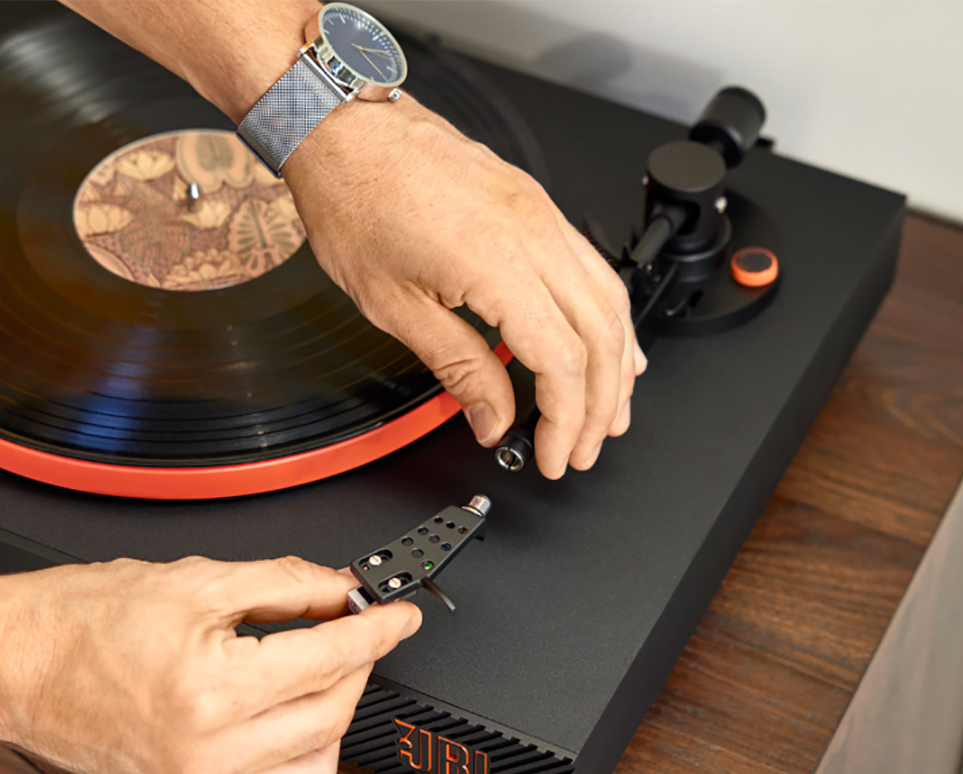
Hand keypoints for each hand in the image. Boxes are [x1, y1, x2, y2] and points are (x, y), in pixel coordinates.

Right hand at [0, 557, 419, 773]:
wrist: (15, 661)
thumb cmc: (82, 620)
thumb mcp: (195, 581)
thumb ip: (284, 584)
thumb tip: (339, 588)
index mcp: (210, 691)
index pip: (330, 660)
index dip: (377, 629)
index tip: (398, 615)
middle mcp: (205, 753)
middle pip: (331, 714)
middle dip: (357, 664)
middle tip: (354, 625)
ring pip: (313, 769)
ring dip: (334, 718)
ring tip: (322, 672)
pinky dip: (297, 759)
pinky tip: (290, 719)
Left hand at [284, 97, 645, 478]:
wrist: (345, 128)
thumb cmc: (355, 199)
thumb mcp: (393, 304)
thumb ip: (457, 368)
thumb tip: (491, 419)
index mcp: (497, 262)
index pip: (562, 362)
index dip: (565, 421)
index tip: (554, 456)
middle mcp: (533, 233)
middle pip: (601, 337)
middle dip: (599, 405)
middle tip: (583, 448)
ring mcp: (541, 214)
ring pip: (609, 301)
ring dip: (618, 364)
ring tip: (610, 411)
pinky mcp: (536, 206)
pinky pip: (593, 269)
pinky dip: (608, 317)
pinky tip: (610, 342)